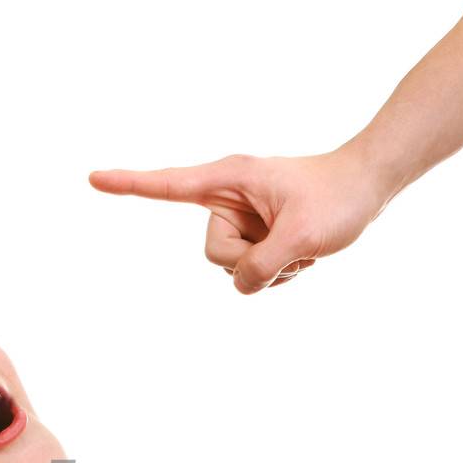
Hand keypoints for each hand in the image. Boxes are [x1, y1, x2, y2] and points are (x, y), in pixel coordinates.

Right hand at [88, 147, 391, 294]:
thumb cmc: (338, 198)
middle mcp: (228, 198)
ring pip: (234, 268)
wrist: (369, 186)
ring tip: (301, 245)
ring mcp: (242, 219)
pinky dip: (280, 271)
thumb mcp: (302, 237)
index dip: (129, 185)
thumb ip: (262, 267)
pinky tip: (303, 252)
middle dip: (252, 261)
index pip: (168, 186)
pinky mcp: (256, 235)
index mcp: (229, 179)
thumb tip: (239, 285)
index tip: (93, 178)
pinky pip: (253, 273)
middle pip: (214, 253)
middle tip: (291, 242)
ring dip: (271, 268)